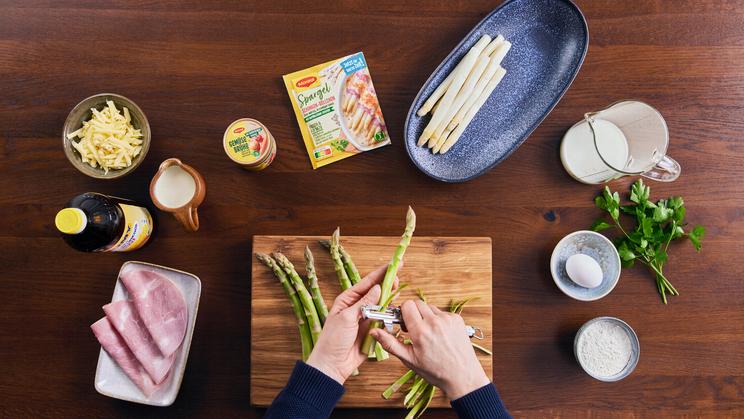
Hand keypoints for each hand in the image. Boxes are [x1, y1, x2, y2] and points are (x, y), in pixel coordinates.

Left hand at [306, 264, 394, 383]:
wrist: (333, 364)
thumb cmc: (333, 340)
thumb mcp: (347, 318)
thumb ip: (364, 303)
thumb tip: (378, 289)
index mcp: (347, 300)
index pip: (367, 282)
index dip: (381, 272)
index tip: (394, 264)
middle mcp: (357, 307)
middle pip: (377, 292)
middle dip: (388, 285)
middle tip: (398, 280)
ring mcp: (366, 318)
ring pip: (382, 306)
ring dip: (389, 301)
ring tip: (396, 294)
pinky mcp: (372, 331)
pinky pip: (384, 320)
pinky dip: (390, 317)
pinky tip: (395, 313)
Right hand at [370, 300, 489, 399]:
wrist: (462, 376)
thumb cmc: (436, 371)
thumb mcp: (409, 360)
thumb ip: (390, 343)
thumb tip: (374, 332)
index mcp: (420, 332)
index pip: (406, 305)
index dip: (402, 313)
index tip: (404, 323)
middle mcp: (434, 322)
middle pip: (417, 304)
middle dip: (413, 313)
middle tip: (415, 329)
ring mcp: (448, 319)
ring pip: (430, 307)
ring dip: (426, 316)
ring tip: (429, 334)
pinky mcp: (457, 319)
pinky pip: (442, 312)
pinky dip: (439, 320)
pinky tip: (440, 334)